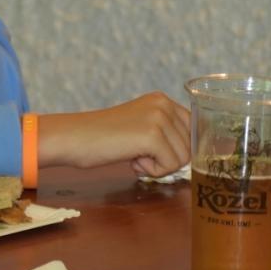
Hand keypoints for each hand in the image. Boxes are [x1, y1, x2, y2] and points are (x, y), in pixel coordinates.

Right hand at [39, 92, 190, 177]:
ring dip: (158, 165)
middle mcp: (164, 104)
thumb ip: (166, 131)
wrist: (73, 138)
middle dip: (166, 158)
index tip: (151, 150)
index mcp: (162, 99)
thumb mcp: (139, 125)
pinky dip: (151, 170)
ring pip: (183, 159)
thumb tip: (197, 152)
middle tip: (137, 152)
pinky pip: (170, 166)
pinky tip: (131, 159)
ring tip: (132, 154)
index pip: (193, 132)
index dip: (175, 148)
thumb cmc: (102, 138)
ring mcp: (158, 118)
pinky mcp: (152, 136)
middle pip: (190, 147)